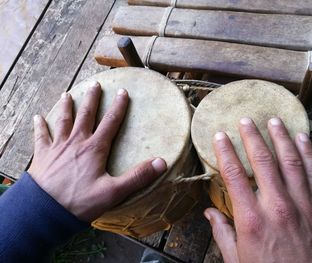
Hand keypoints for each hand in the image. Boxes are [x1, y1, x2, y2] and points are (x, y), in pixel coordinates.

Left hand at [28, 82, 166, 221]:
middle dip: (92, 99)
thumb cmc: (80, 202)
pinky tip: (37, 116)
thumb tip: (161, 162)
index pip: (110, 122)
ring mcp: (57, 147)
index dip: (119, 106)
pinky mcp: (42, 155)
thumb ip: (137, 176)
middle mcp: (76, 142)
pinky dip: (40, 125)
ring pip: (63, 121)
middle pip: (86, 115)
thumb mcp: (113, 192)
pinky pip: (40, 136)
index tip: (123, 92)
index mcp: (94, 149)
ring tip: (67, 94)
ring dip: (66, 106)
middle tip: (95, 84)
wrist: (44, 211)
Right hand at [204, 117, 311, 262]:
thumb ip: (222, 233)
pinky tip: (301, 138)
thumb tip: (209, 214)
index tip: (219, 136)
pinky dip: (308, 152)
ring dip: (280, 137)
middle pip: (263, 161)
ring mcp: (302, 203)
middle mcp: (277, 205)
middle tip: (245, 120)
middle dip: (252, 137)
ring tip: (273, 120)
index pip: (234, 175)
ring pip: (290, 160)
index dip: (225, 152)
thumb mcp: (238, 259)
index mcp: (252, 219)